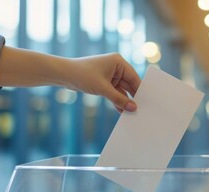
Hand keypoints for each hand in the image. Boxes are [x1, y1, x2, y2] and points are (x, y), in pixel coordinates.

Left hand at [0, 47, 140, 111]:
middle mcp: (116, 67)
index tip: (146, 102)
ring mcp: (110, 74)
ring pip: (121, 90)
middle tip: (140, 110)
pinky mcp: (104, 82)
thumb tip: (133, 108)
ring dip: (124, 101)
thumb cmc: (82, 75)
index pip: (134, 77)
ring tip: (131, 113)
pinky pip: (114, 93)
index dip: (139, 90)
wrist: (63, 74)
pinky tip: (121, 111)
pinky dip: (117, 101)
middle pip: (129, 84)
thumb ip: (119, 99)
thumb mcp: (103, 89)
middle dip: (132, 97)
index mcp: (118, 62)